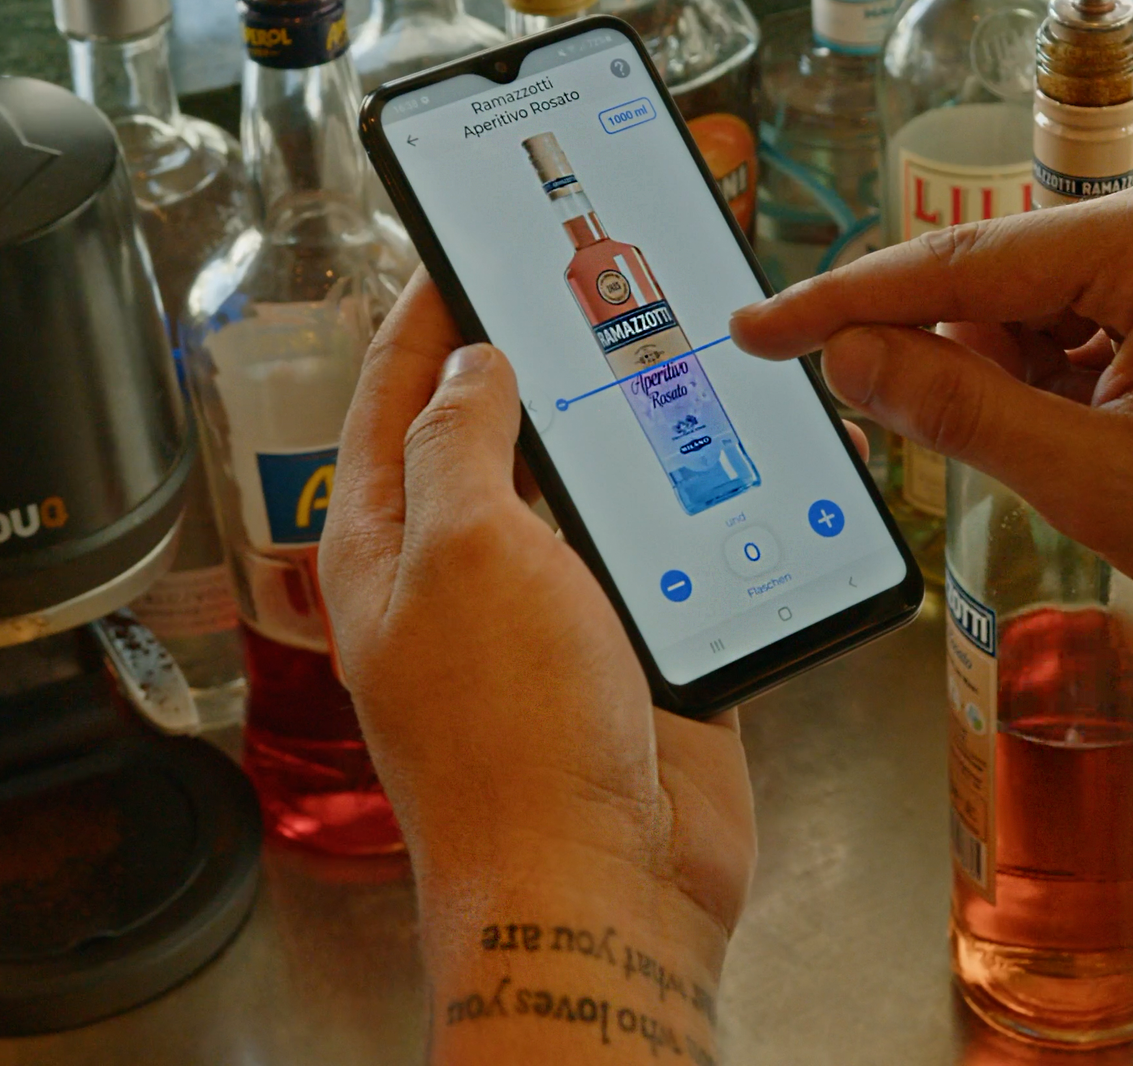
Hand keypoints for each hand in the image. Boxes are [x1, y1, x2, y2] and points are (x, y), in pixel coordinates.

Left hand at [319, 272, 752, 946]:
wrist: (601, 889)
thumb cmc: (510, 742)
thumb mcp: (466, 553)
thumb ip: (465, 445)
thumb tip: (473, 365)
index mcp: (393, 547)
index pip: (397, 397)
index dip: (426, 314)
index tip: (460, 243)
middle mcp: (469, 577)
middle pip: (500, 439)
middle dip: (540, 359)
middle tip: (586, 280)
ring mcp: (556, 621)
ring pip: (595, 499)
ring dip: (633, 438)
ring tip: (674, 355)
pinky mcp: (640, 659)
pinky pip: (674, 565)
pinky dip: (705, 518)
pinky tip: (739, 472)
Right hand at [731, 173, 1132, 623]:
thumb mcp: (1097, 478)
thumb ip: (959, 413)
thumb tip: (852, 359)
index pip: (953, 267)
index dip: (842, 306)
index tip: (754, 328)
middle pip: (995, 284)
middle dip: (964, 374)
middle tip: (1010, 462)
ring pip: (1037, 309)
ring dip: (1025, 389)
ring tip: (1098, 467)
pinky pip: (1087, 319)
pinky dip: (1066, 384)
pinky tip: (1110, 444)